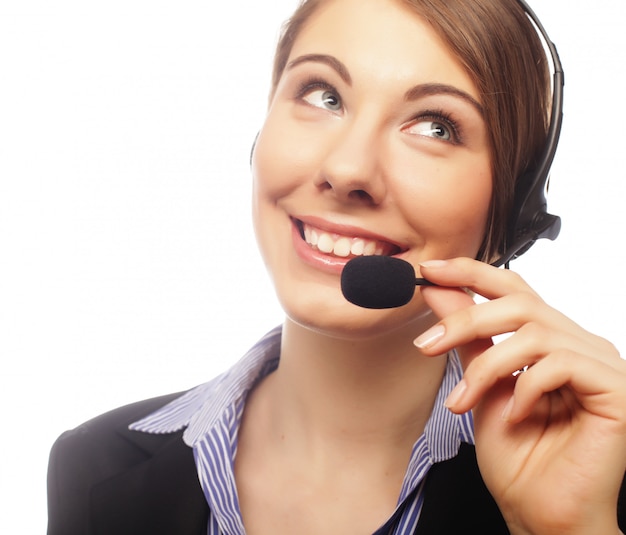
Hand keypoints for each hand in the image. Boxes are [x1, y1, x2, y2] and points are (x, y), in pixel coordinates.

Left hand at [414, 257, 625, 534]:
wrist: (541, 512)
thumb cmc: (517, 455)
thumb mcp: (481, 384)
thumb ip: (468, 337)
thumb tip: (439, 290)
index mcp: (549, 339)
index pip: (513, 288)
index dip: (471, 272)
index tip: (428, 270)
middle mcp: (578, 343)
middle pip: (519, 303)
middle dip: (465, 321)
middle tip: (427, 346)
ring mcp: (600, 363)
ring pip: (533, 333)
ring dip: (486, 367)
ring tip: (464, 402)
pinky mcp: (616, 389)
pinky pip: (560, 364)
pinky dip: (525, 389)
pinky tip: (515, 416)